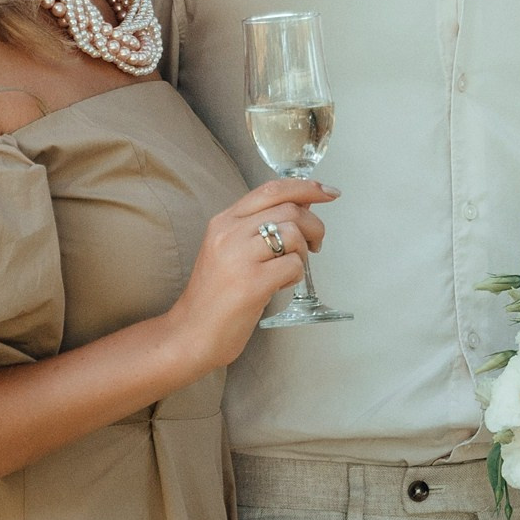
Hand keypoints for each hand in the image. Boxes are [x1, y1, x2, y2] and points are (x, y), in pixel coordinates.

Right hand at [164, 179, 337, 371]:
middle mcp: (229, 233)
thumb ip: (259, 227)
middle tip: (316, 244)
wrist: (191, 332)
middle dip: (314, 225)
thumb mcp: (229, 249)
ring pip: (294, 234)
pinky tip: (282, 284)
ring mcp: (239, 257)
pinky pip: (294, 265)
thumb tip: (303, 208)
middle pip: (290, 209)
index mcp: (223, 221)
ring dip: (305, 252)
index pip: (271, 189)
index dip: (306, 186)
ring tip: (292, 268)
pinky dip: (297, 275)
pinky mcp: (252, 283)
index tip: (328, 191)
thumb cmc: (215, 294)